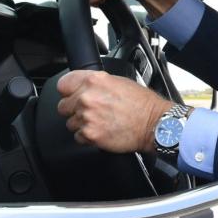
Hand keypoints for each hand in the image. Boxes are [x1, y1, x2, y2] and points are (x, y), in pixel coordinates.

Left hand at [56, 70, 172, 152]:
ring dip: (82, 124)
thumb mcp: (120, 82)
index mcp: (95, 80)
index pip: (63, 84)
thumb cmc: (143, 104)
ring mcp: (87, 116)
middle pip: (63, 106)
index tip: (72, 95)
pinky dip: (88, 136)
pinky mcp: (89, 134)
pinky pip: (78, 137)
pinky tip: (102, 130)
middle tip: (91, 111)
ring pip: (70, 123)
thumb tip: (85, 87)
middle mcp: (87, 97)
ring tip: (100, 121)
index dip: (68, 91)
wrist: (154, 124)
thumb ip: (98, 83)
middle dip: (74, 109)